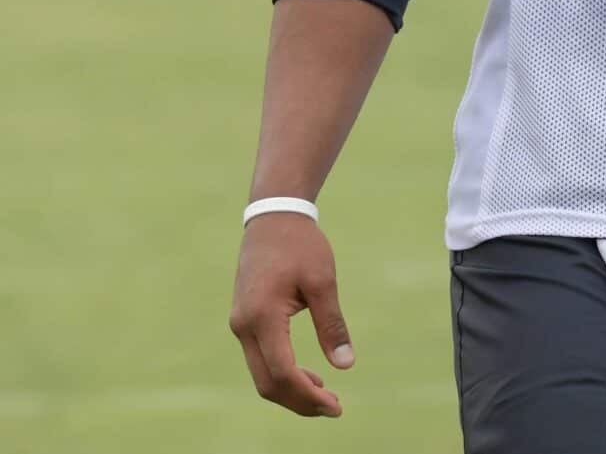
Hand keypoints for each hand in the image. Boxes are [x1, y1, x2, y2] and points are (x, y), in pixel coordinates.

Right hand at [228, 213, 354, 416]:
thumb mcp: (323, 281)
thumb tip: (346, 365)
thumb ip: (332, 324)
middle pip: (268, 383)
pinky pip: (260, 359)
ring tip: (325, 395)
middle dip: (300, 401)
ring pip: (262, 375)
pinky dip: (283, 374)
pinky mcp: (244, 321)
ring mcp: (240, 326)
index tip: (336, 406)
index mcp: (262, 318)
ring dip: (291, 390)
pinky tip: (309, 376)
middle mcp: (243, 327)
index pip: (283, 373)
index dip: (308, 397)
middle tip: (335, 408)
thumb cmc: (301, 245)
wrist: (273, 218)